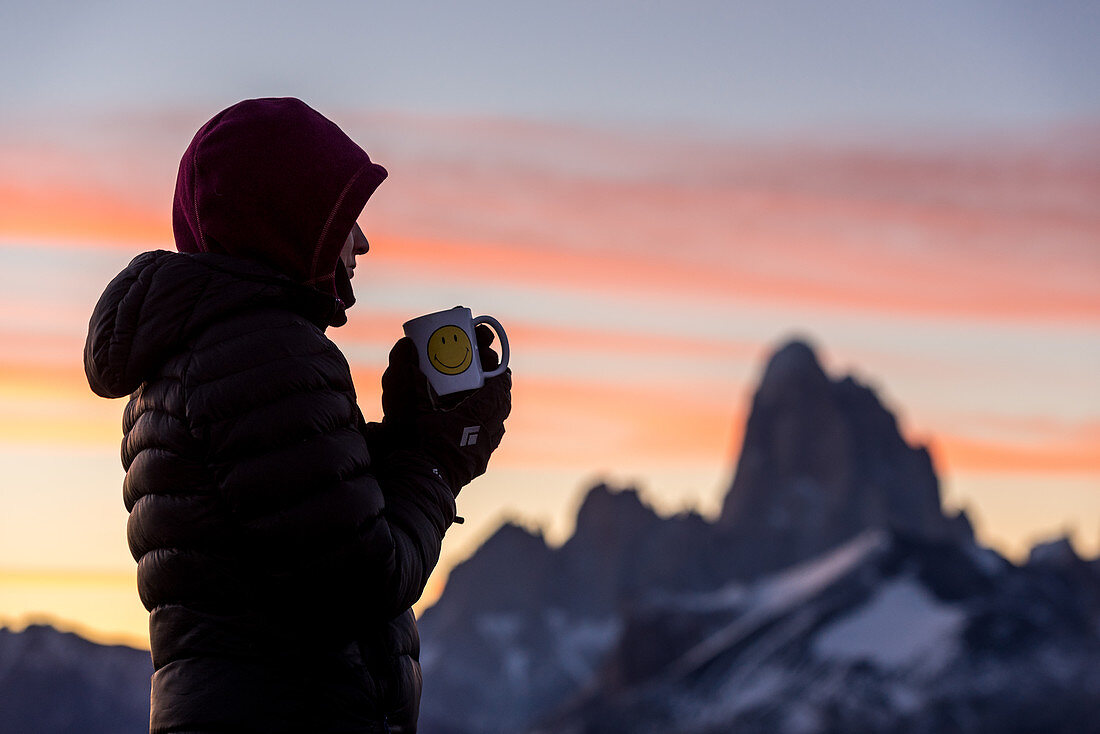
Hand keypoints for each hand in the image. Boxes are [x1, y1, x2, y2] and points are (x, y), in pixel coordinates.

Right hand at [374, 329, 510, 491]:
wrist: (426, 479)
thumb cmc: (423, 444)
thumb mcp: (419, 411)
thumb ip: (417, 383)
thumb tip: (408, 349)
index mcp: (476, 415)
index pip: (499, 390)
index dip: (501, 378)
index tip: (501, 369)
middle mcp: (486, 431)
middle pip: (503, 407)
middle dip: (501, 393)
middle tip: (496, 383)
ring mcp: (485, 449)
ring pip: (499, 425)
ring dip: (497, 412)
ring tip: (490, 403)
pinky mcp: (480, 462)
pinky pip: (491, 441)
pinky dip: (490, 430)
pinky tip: (480, 428)